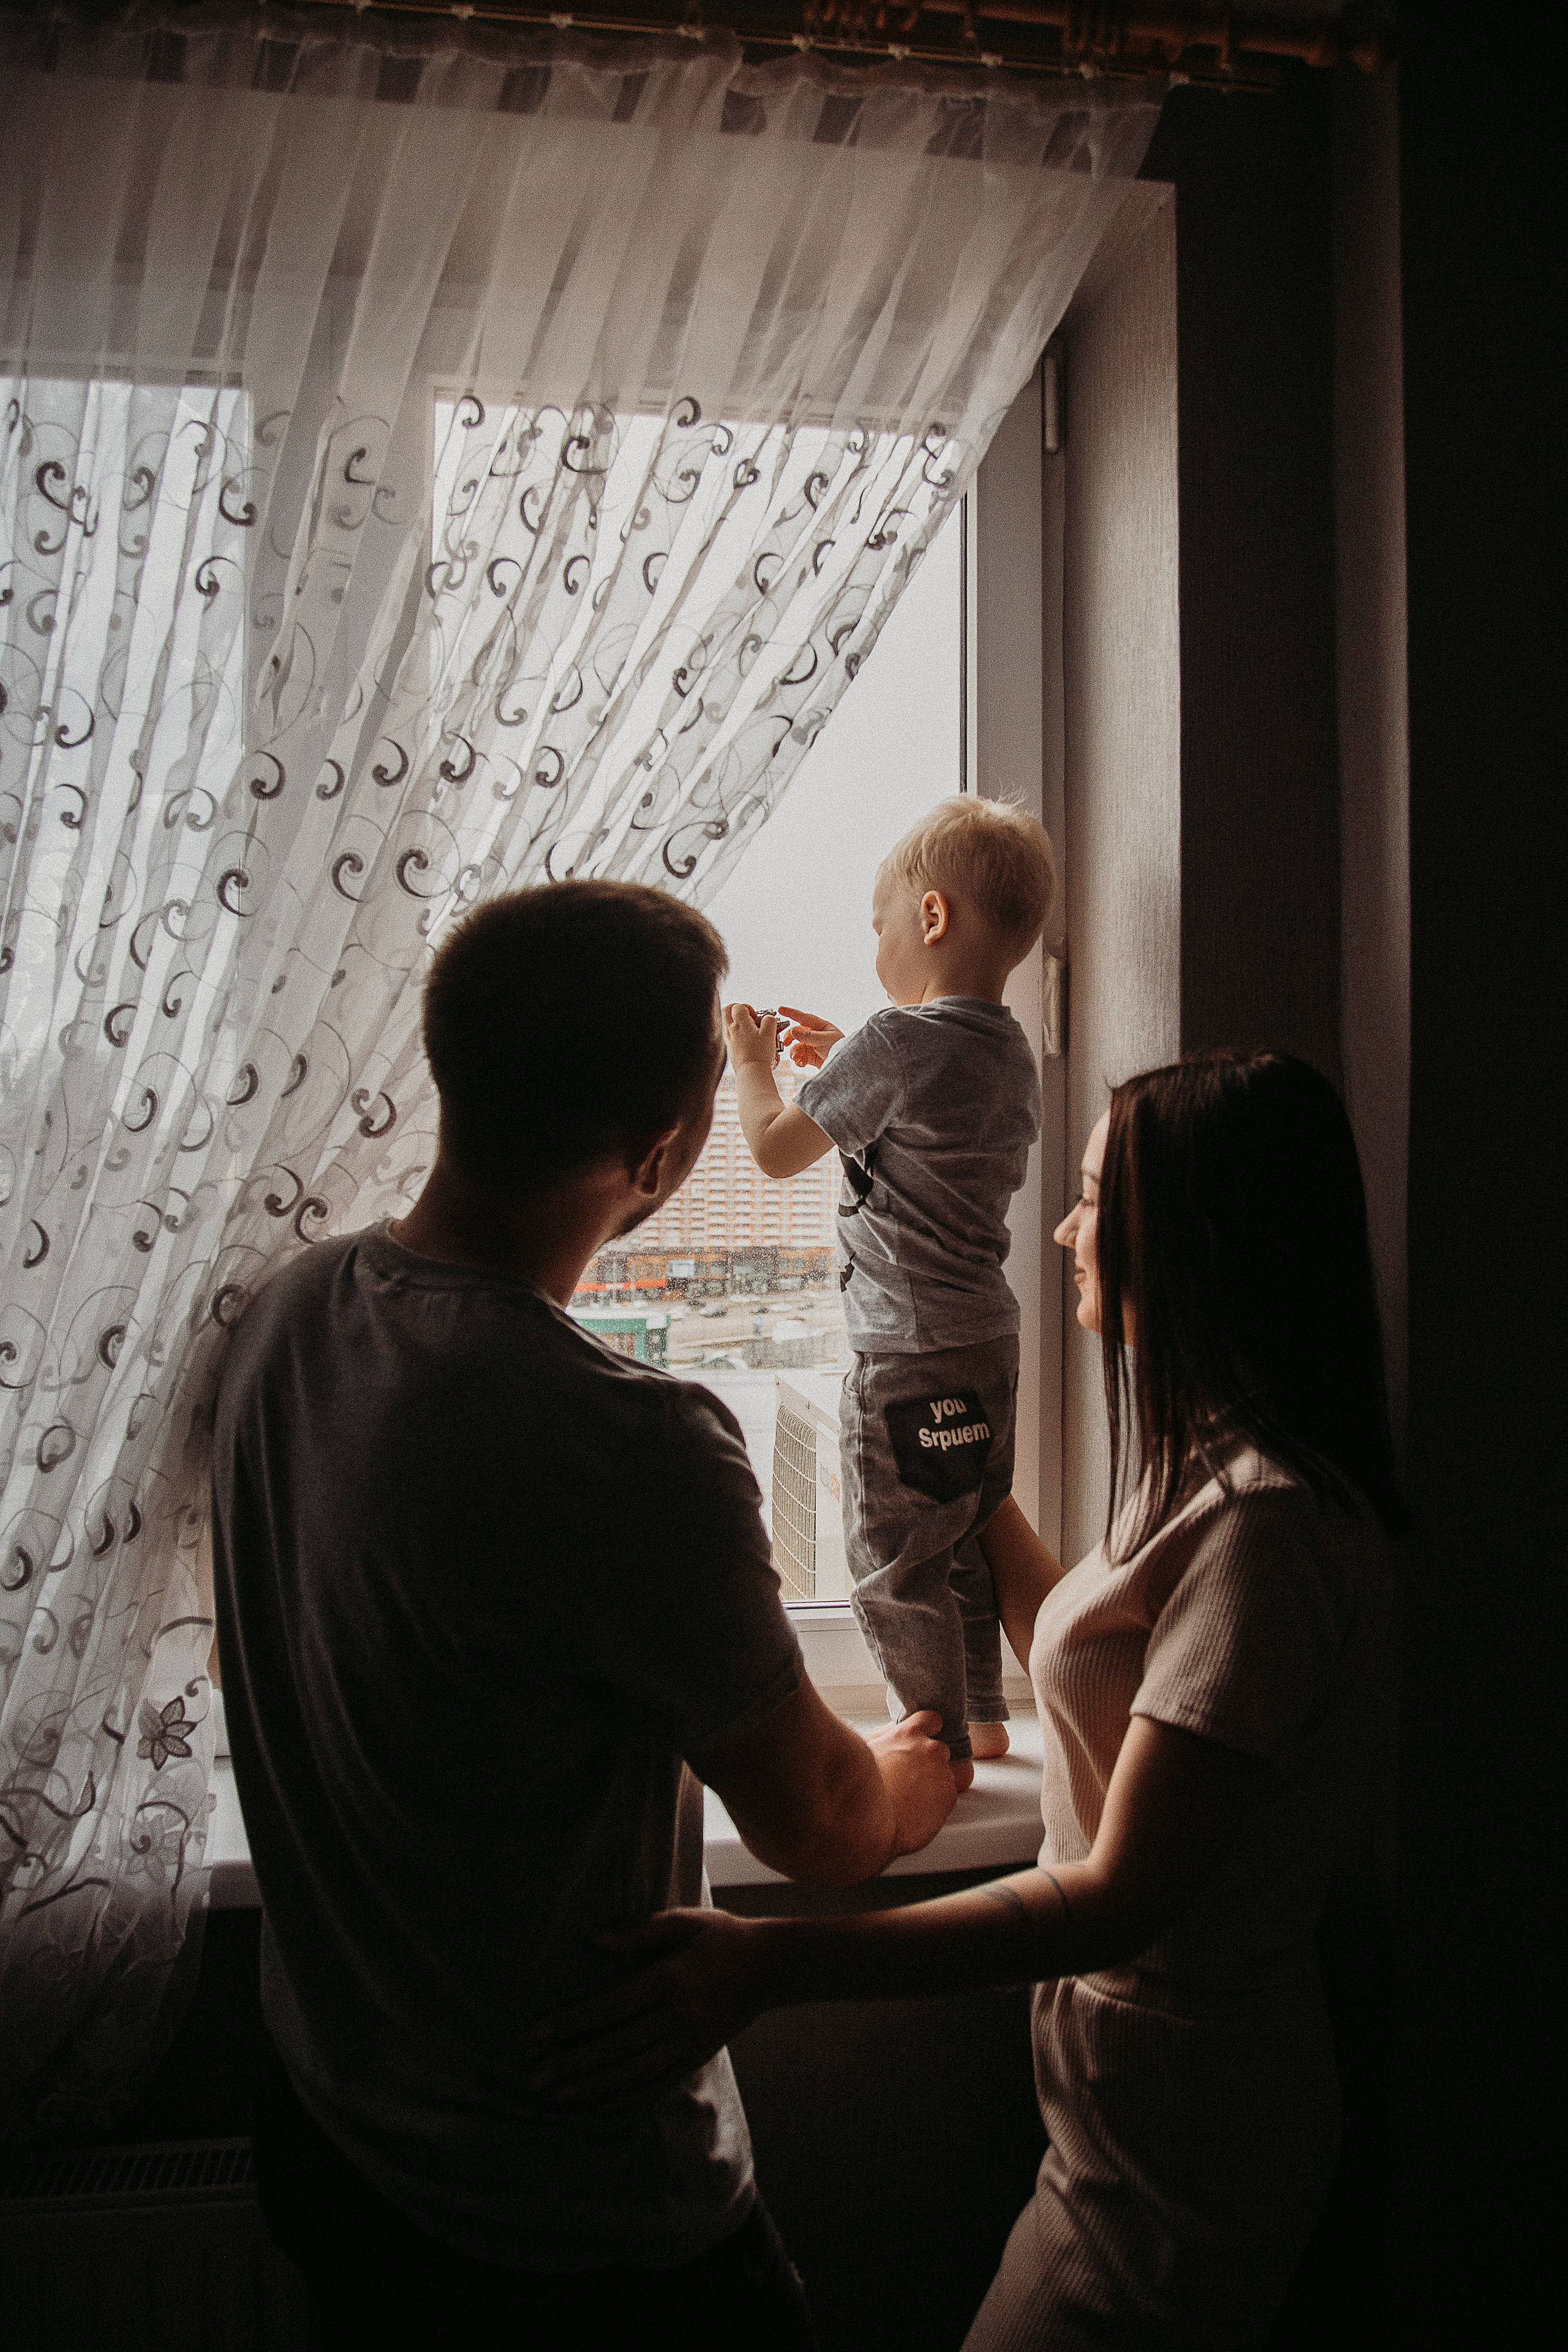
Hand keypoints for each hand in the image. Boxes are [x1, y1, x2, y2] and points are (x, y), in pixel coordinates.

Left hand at [529, 1908, 771, 2107]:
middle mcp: (676, 2017)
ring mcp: (688, 2042)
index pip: (611, 2006)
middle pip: (616, 2047)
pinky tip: (601, 2105)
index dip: (573, 2022)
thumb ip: (640, 1930)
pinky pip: (658, 2085)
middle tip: (536, 2078)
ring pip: (634, 2073)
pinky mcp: (697, 2057)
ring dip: (594, 2087)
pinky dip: (628, 2098)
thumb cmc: (722, 1937)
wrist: (772, 1967)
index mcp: (669, 1980)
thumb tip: (594, 1941)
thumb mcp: (685, 1921)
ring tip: (559, 2096)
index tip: (538, 2033)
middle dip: (573, 2064)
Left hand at [724, 1001, 778, 1071]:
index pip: (737, 1006)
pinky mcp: (728, 1048)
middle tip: (746, 1017)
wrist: (750, 1071)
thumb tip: (767, 1018)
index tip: (755, 1017)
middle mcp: (730, 1029)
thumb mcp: (770, 1033)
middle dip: (735, 1010)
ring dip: (735, 1022)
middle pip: (726, 1010)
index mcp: (740, 1023)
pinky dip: (735, 1033)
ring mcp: (728, 1039)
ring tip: (747, 1029)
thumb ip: (769, 1021)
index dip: (747, 1008)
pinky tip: (745, 1040)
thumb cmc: (759, 1053)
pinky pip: (728, 1035)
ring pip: (725, 1022)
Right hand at [776, 1005, 842, 1069]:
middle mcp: (815, 1035)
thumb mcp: (825, 1040)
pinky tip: (801, 1063)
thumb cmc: (841, 1049)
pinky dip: (798, 1060)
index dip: (791, 1012)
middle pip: (796, 1033)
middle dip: (790, 1037)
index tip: (780, 1009)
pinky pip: (799, 1057)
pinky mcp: (811, 1058)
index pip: (804, 1017)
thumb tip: (793, 1030)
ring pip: (796, 1046)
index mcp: (821, 1026)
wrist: (848, 1067)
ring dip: (794, 1052)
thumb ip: (808, 1035)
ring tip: (797, 1057)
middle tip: (786, 1043)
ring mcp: (813, 1047)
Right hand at [865, 1709, 956, 1855]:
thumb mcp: (867, 1747)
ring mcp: (942, 1773)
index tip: (923, 1742)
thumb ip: (886, 1735)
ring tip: (912, 1800)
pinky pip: (947, 1799)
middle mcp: (930, 1749)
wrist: (867, 1818)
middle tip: (913, 1780)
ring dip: (934, 1786)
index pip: (932, 1720)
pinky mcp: (948, 1797)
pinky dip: (936, 1806)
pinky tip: (916, 1813)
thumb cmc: (861, 1783)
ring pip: (946, 1777)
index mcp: (909, 1733)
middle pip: (941, 1751)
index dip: (929, 1732)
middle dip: (931, 1763)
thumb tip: (893, 1730)